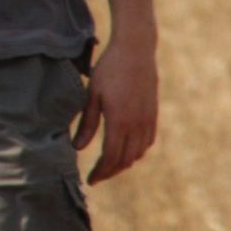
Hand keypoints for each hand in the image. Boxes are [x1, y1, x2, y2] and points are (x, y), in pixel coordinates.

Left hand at [72, 37, 157, 184]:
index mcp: (119, 121)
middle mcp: (137, 124)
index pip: (111, 157)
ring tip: (109, 165)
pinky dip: (137, 151)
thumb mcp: (91, 94)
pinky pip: (147, 141)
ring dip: (124, 163)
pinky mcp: (153, 114)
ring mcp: (148, 120)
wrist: (136, 50)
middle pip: (125, 159)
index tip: (90, 179)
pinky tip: (126, 150)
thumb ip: (87, 122)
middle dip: (110, 171)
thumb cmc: (108, 70)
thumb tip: (77, 147)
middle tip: (97, 176)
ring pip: (138, 153)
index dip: (101, 171)